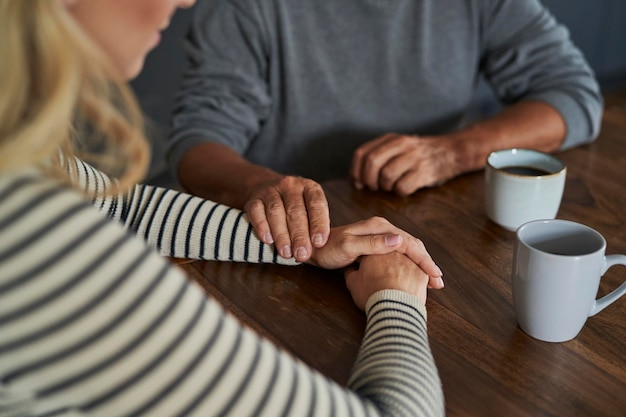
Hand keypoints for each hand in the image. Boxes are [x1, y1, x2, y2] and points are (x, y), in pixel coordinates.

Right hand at [244, 175, 330, 261]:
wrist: (266, 188)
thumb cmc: (295, 206)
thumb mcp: (310, 208)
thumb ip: (315, 224)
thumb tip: (320, 247)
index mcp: (309, 187)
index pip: (316, 204)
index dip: (318, 223)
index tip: (319, 242)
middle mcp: (290, 186)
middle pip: (295, 210)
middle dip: (299, 235)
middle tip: (302, 254)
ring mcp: (270, 190)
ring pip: (276, 211)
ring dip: (281, 235)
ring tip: (286, 253)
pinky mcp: (253, 199)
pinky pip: (256, 211)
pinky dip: (262, 226)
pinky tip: (267, 240)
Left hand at [308, 216, 443, 288]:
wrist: (313, 248)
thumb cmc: (327, 249)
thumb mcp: (349, 247)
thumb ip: (373, 243)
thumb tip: (400, 240)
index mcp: (379, 226)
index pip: (408, 242)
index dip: (423, 259)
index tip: (434, 275)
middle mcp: (382, 228)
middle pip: (412, 244)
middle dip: (427, 263)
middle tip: (439, 282)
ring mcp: (380, 235)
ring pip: (408, 249)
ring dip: (421, 264)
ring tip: (433, 281)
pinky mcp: (378, 244)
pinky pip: (400, 253)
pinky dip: (411, 264)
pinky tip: (415, 276)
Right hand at [345, 252, 429, 309]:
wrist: (391, 306)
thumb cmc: (370, 294)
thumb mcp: (353, 283)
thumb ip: (351, 272)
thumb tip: (349, 269)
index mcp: (375, 250)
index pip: (376, 245)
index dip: (375, 252)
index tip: (374, 259)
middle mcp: (394, 250)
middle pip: (396, 247)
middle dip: (395, 253)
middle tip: (394, 263)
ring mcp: (409, 260)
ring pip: (413, 256)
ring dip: (415, 260)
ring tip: (411, 271)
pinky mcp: (422, 271)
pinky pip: (425, 269)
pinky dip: (426, 272)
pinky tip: (428, 279)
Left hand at [350, 133, 459, 195]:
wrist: (452, 151)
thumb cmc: (419, 155)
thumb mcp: (399, 146)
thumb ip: (379, 156)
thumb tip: (356, 178)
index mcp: (391, 139)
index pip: (362, 153)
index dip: (356, 171)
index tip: (358, 183)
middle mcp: (401, 144)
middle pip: (372, 162)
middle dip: (368, 180)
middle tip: (374, 188)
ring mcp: (414, 157)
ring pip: (386, 175)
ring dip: (385, 187)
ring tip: (391, 187)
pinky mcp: (424, 171)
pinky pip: (402, 187)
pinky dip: (399, 191)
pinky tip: (405, 188)